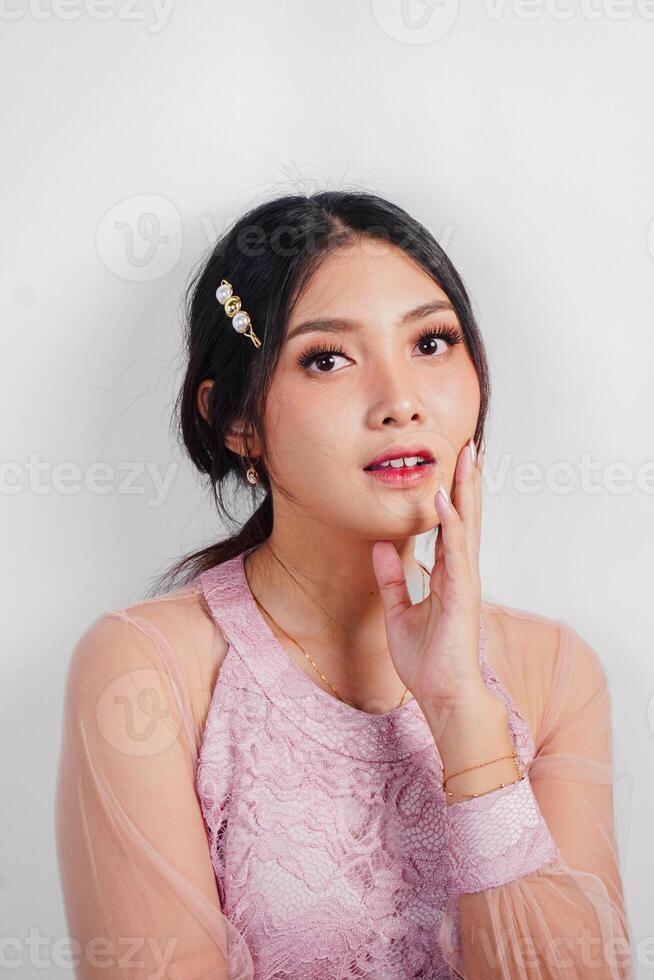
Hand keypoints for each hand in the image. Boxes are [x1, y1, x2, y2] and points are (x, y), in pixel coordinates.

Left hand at [371, 437, 485, 707]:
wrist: (442, 696)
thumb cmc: (428, 660)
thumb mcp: (398, 612)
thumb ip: (391, 579)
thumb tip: (380, 546)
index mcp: (449, 575)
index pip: (452, 526)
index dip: (453, 494)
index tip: (453, 463)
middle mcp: (462, 573)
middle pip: (466, 517)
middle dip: (467, 480)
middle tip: (469, 444)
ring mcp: (465, 582)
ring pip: (468, 526)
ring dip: (466, 490)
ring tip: (467, 456)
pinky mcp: (462, 596)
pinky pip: (456, 553)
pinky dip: (451, 525)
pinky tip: (443, 501)